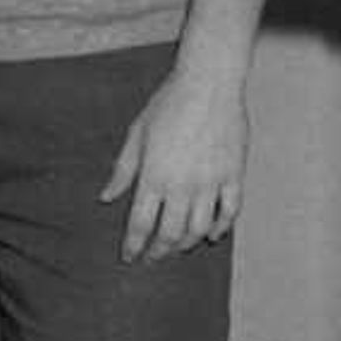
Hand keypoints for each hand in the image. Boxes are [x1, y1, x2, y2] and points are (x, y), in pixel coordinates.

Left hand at [103, 56, 244, 260]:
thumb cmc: (169, 103)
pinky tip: (212, 235)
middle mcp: (182, 185)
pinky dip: (221, 228)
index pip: (141, 225)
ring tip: (178, 248)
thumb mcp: (137, 134)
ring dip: (187, 245)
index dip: (133, 246)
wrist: (209, 82)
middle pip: (170, 234)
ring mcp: (211, 182)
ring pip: (200, 229)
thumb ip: (123, 170)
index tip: (129, 258)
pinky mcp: (234, 175)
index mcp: (154, 176)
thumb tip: (107, 198)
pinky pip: (229, 212)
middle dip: (158, 252)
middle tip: (152, 258)